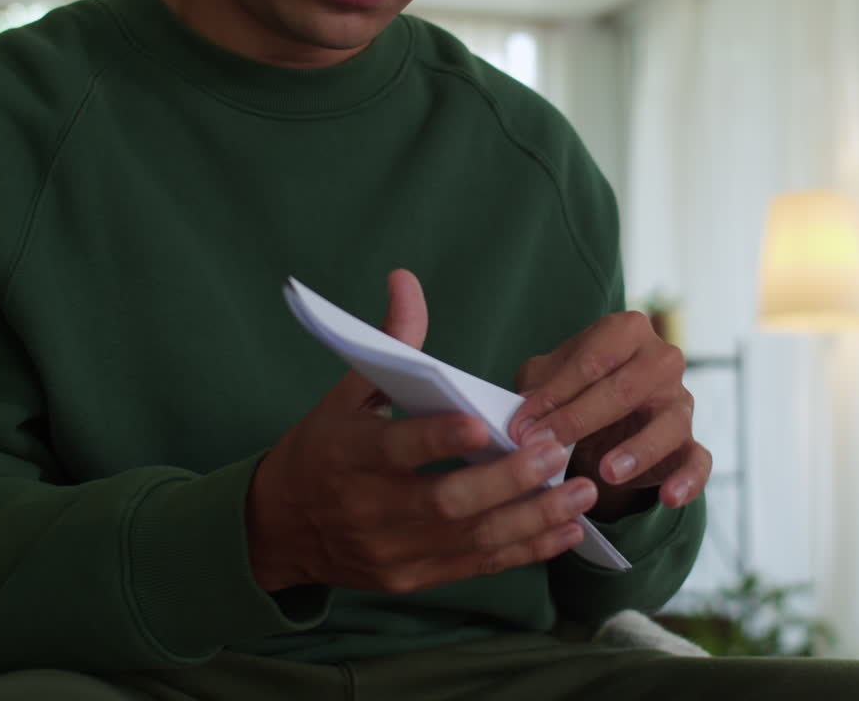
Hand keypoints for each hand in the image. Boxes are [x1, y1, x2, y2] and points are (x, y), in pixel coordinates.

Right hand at [245, 270, 597, 592]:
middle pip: (446, 501)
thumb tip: (406, 279)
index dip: (439, 439)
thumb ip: (389, 344)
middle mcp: (368, 508)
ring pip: (470, 539)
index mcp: (348, 455)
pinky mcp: (409, 577)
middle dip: (507, 481)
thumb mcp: (345, 394)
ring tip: (580, 493)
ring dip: (531, 518)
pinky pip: (474, 567)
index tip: (484, 425)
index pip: (398, 449)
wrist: (278, 527)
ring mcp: (390, 550)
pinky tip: (564, 530)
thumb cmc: (321, 449)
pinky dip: (523, 551)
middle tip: (557, 455)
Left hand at [507, 311, 710, 520]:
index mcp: (627, 331)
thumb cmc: (574, 387)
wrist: (605, 418)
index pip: (593, 361)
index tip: (522, 425)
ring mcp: (680, 401)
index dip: (555, 394)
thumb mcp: (547, 377)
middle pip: (626, 389)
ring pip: (668, 424)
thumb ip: (536, 389)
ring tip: (606, 472)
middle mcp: (662, 360)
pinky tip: (669, 497)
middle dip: (580, 420)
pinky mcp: (690, 441)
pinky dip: (688, 480)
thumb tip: (524, 417)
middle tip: (544, 447)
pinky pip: (699, 460)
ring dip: (638, 450)